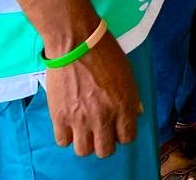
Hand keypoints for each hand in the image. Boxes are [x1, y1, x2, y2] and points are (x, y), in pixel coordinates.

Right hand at [44, 34, 139, 156]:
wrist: (76, 43)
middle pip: (105, 150)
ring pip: (84, 151)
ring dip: (86, 142)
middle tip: (102, 131)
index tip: (119, 128)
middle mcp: (103, 117)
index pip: (128, 137)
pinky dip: (67, 136)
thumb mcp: (128, 74)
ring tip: (85, 130)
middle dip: (106, 143)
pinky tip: (70, 125)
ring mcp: (80, 119)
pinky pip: (63, 141)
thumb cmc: (106, 53)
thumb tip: (136, 113)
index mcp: (124, 105)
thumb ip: (132, 97)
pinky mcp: (59, 117)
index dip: (124, 134)